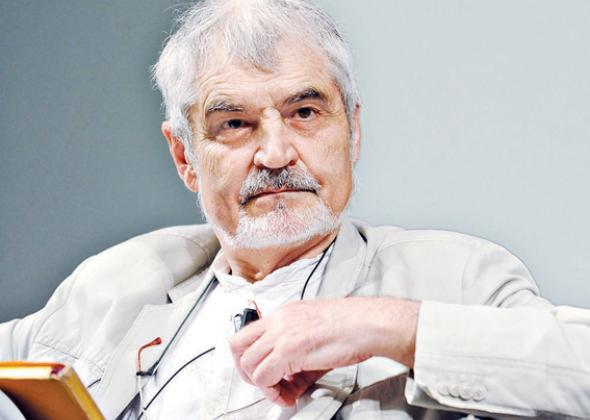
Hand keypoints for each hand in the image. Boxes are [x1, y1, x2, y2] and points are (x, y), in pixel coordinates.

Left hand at [229, 297, 419, 405]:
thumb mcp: (315, 336)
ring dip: (260, 384)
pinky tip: (288, 394)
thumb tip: (291, 383)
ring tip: (279, 392)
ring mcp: (282, 334)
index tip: (263, 372)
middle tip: (262, 383)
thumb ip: (298, 359)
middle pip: (237, 345)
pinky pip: (264, 376)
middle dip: (245, 370)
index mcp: (284, 314)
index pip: (249, 333)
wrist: (368, 323)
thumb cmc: (350, 326)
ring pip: (248, 363)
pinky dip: (271, 391)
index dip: (250, 358)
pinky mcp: (289, 349)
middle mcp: (279, 321)